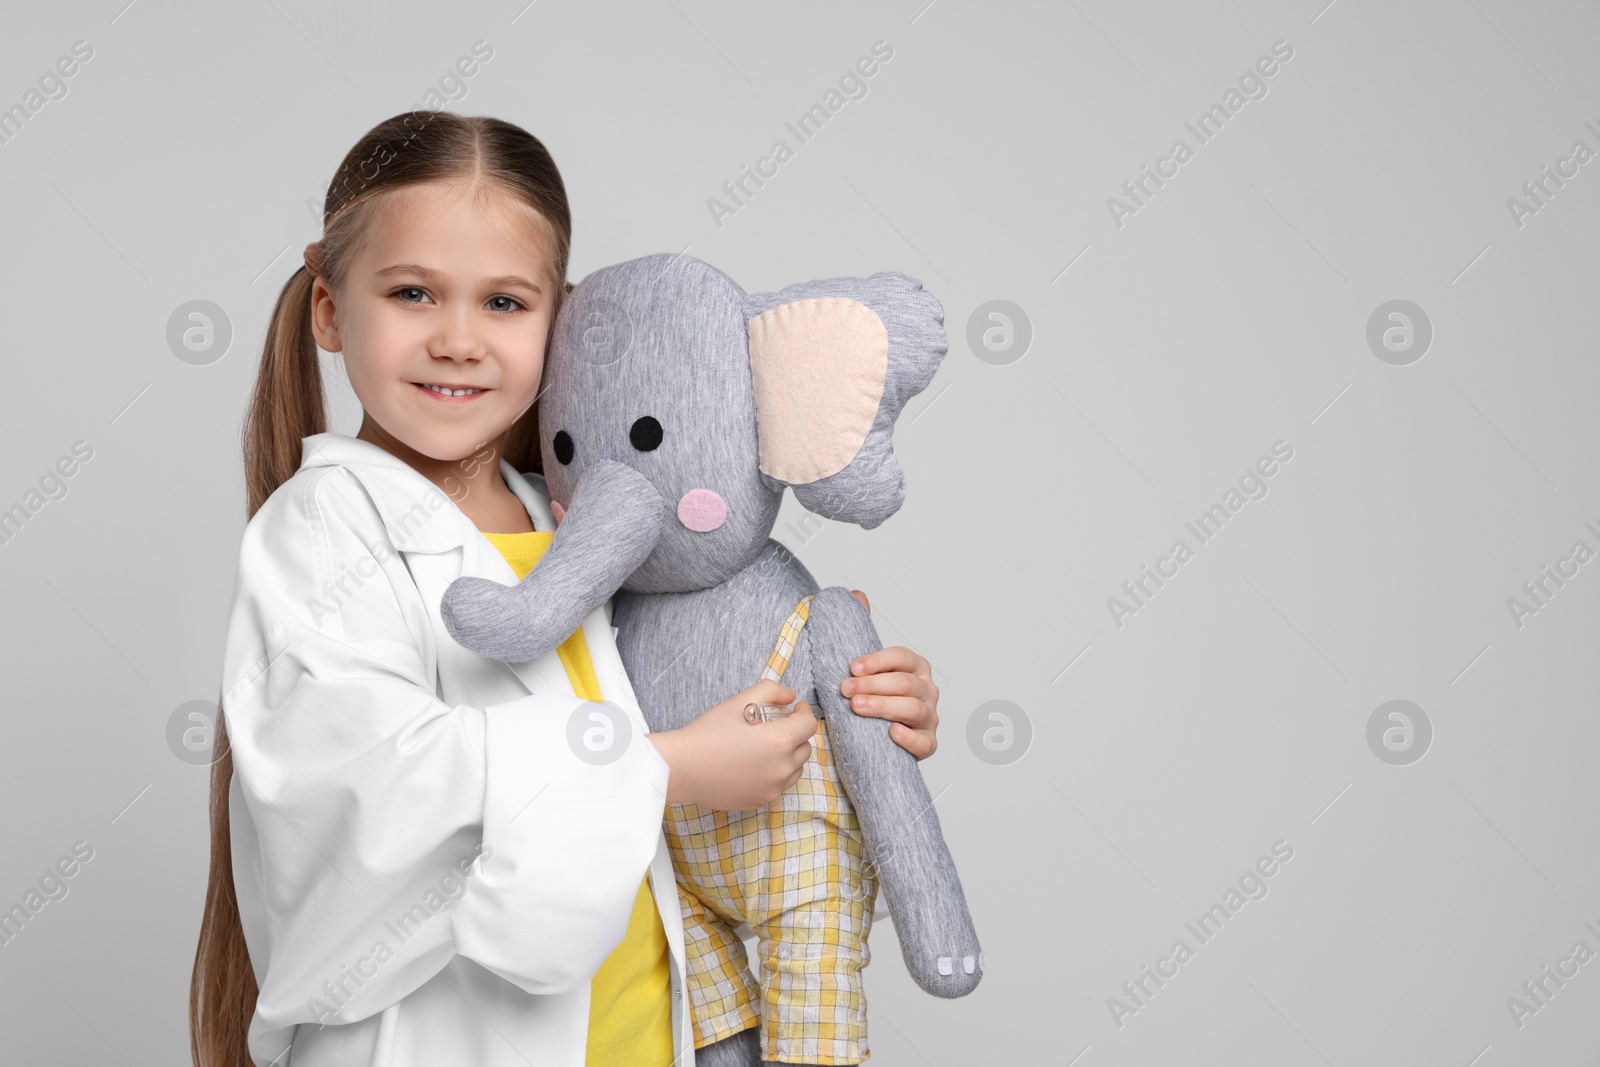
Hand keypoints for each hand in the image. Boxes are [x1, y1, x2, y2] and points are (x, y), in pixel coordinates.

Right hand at [647, 680, 818, 809]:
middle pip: (805, 748)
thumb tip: (790, 696)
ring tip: (767, 746)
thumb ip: (770, 691)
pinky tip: (755, 764)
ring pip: (795, 769)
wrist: (682, 767)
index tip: (795, 708)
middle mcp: (782, 768)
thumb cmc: (708, 732)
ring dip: (789, 756)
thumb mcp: (739, 702)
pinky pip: (779, 785)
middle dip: (796, 734)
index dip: (804, 712)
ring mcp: (773, 789)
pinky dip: (775, 774)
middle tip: (778, 725)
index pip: (809, 725)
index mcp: (780, 741)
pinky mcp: (761, 801)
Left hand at [843, 590, 940, 760]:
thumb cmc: (874, 696)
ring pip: (913, 709)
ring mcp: (929, 718)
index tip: (852, 667)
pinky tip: (891, 732)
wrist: (876, 736)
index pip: (902, 658)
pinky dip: (909, 737)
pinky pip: (924, 742)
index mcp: (916, 668)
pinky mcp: (927, 743)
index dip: (878, 661)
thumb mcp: (867, 665)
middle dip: (873, 685)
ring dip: (883, 707)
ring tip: (857, 707)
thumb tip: (857, 594)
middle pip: (905, 683)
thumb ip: (862, 629)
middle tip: (845, 689)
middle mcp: (927, 690)